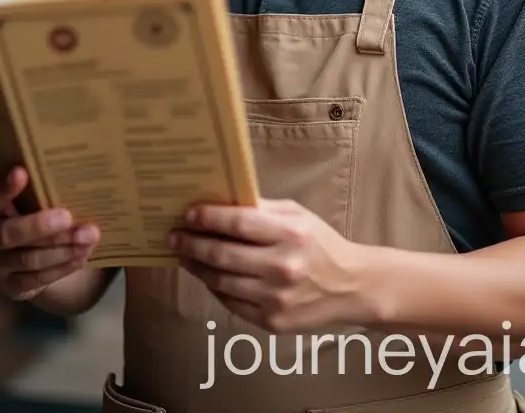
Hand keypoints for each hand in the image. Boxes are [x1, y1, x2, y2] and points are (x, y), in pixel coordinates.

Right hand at [0, 166, 100, 300]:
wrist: (28, 259)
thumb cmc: (36, 218)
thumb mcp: (35, 203)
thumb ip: (43, 192)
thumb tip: (79, 170)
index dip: (6, 188)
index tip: (22, 172)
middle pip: (9, 234)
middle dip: (40, 226)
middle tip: (68, 216)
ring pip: (29, 259)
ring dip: (62, 249)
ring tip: (89, 237)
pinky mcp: (11, 287)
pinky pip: (38, 279)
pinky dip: (63, 267)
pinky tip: (83, 256)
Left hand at [169, 198, 374, 332]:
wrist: (350, 287)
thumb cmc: (319, 244)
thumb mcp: (298, 216)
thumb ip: (263, 210)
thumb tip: (222, 202)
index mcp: (291, 234)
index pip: (239, 223)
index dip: (209, 218)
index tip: (188, 214)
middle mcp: (283, 266)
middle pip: (223, 254)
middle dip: (192, 244)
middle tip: (174, 237)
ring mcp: (276, 297)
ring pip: (221, 281)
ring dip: (197, 267)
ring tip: (185, 255)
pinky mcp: (271, 322)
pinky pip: (231, 303)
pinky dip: (215, 288)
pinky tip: (208, 276)